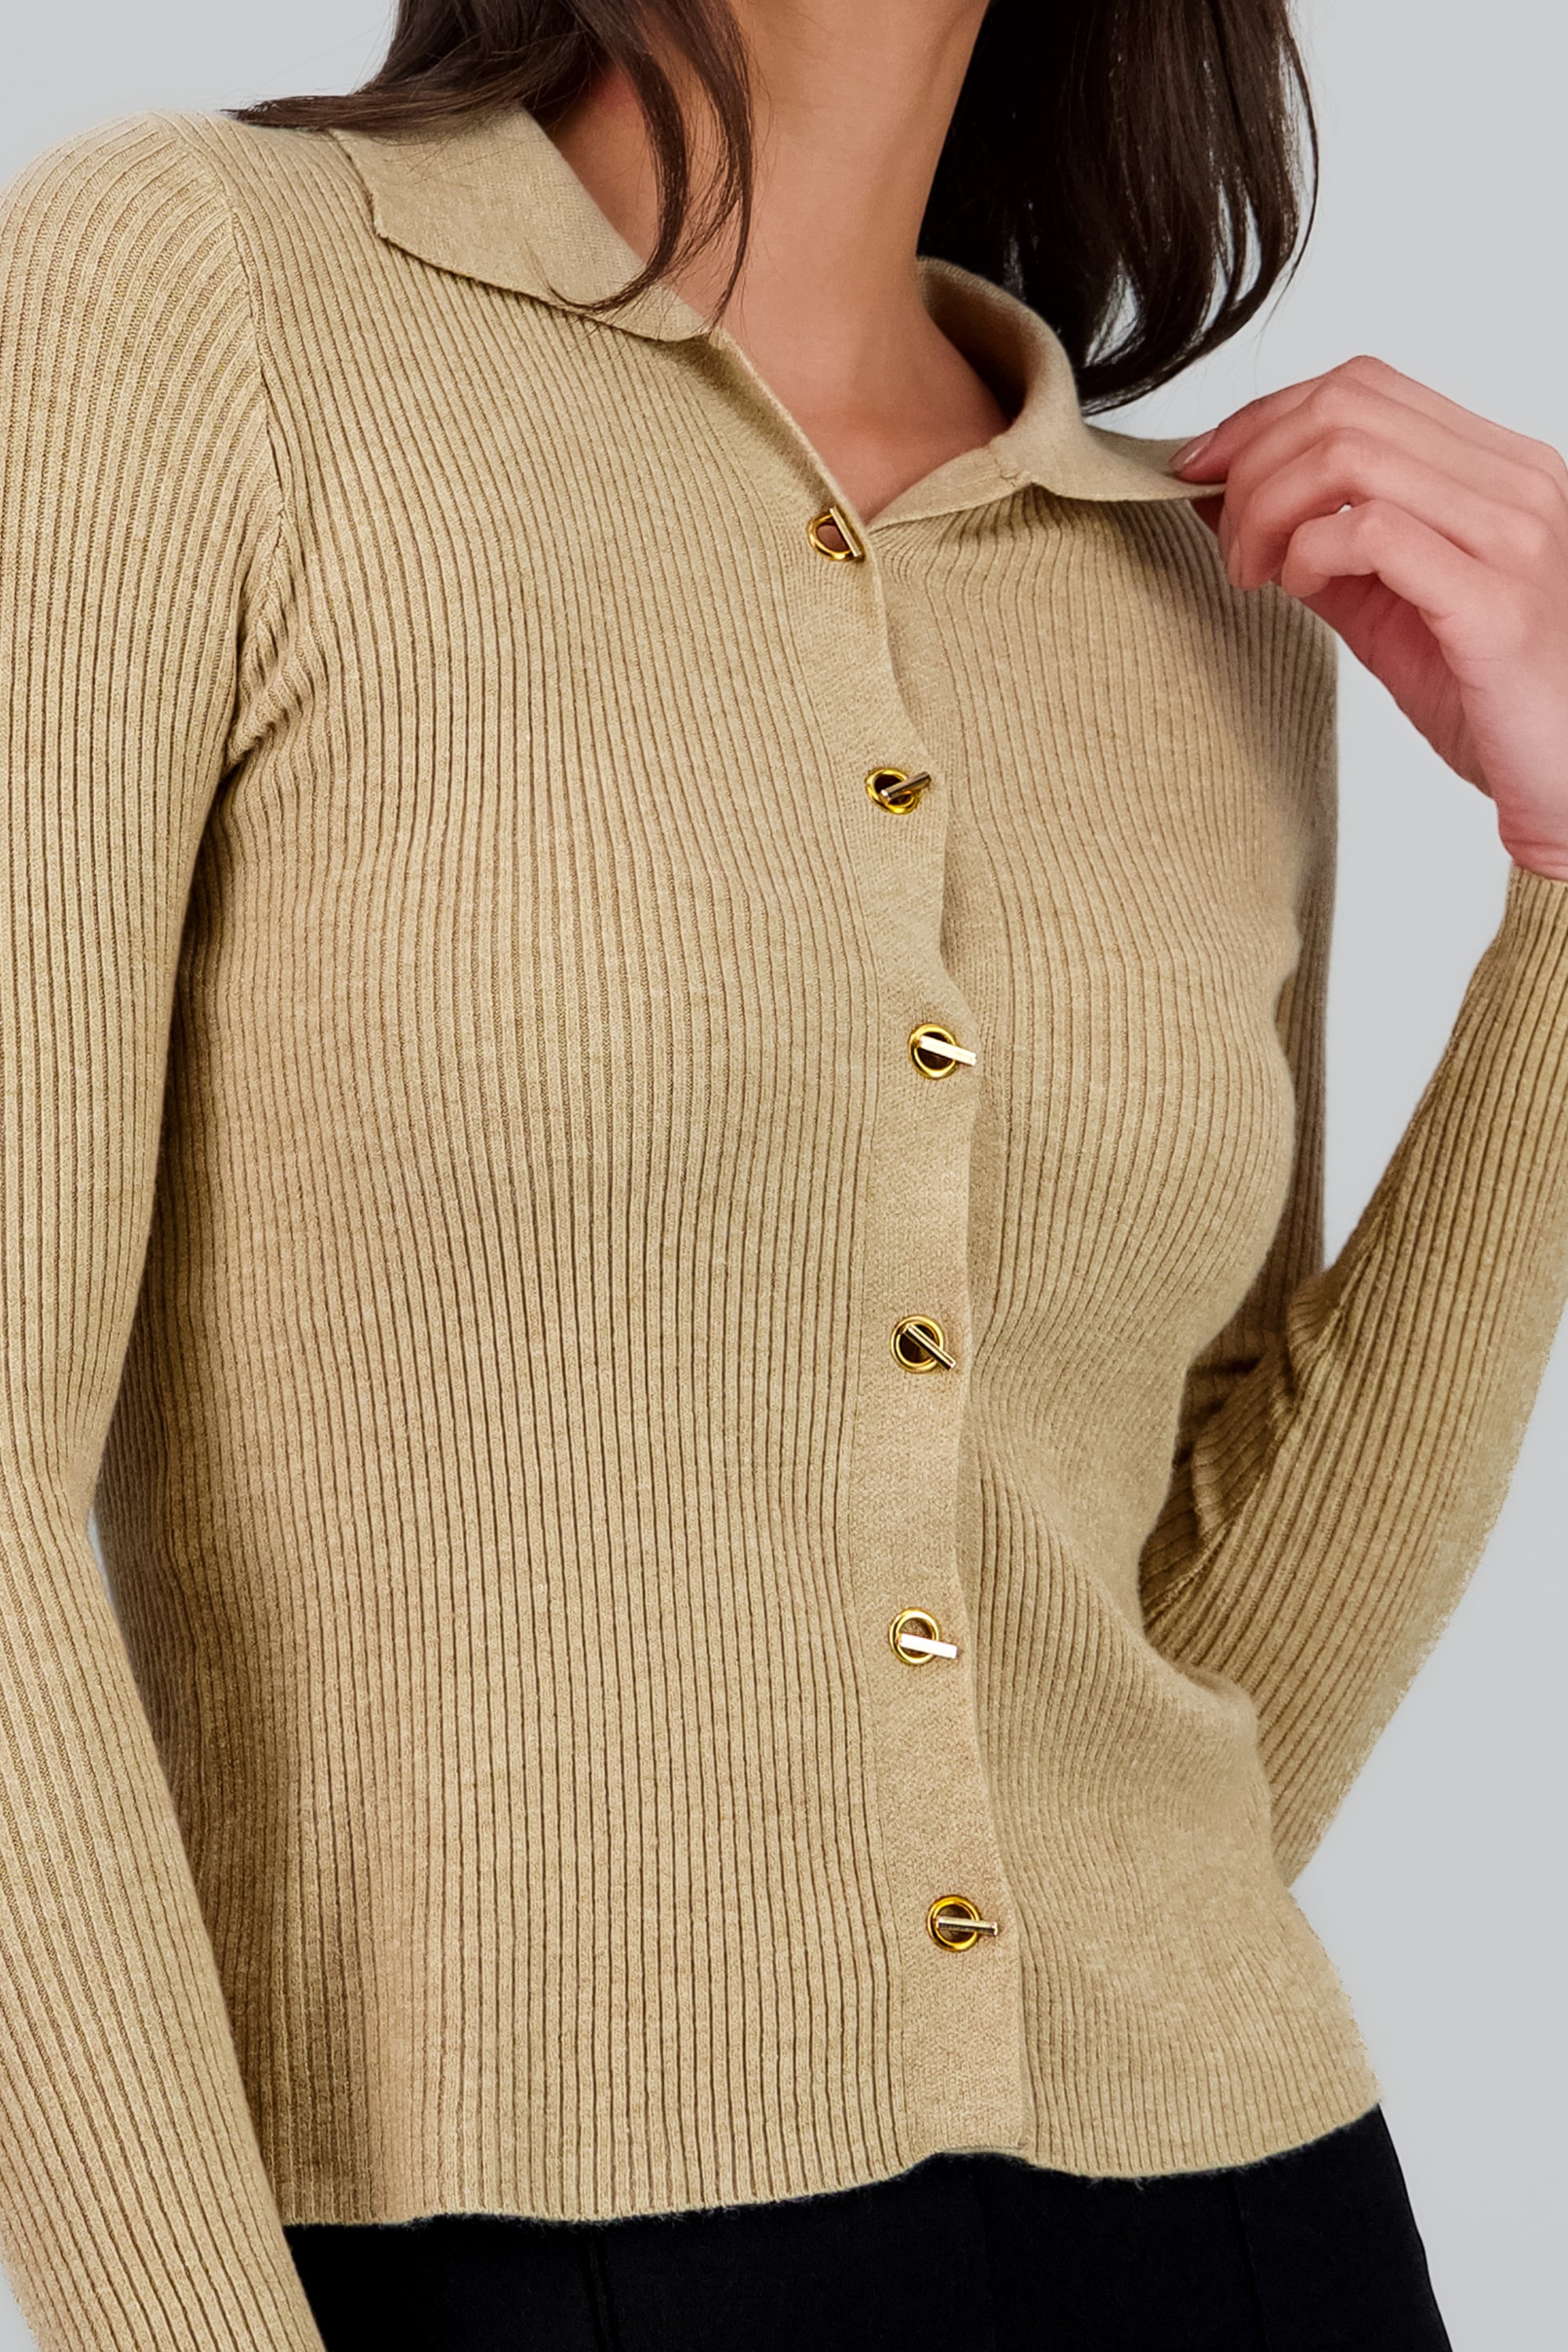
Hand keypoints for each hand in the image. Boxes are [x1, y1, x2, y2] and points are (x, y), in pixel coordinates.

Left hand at [1171, 355, 1567, 881]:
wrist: (1567, 782)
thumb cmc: (1487, 702)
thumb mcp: (1386, 610)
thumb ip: (1319, 549)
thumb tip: (1224, 500)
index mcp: (1495, 469)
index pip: (1361, 387)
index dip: (1263, 418)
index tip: (1202, 471)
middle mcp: (1513, 483)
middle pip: (1345, 406)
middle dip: (1253, 465)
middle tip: (1229, 542)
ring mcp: (1510, 534)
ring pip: (1349, 455)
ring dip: (1269, 510)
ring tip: (1254, 573)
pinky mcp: (1493, 600)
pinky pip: (1372, 530)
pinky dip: (1308, 553)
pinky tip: (1299, 590)